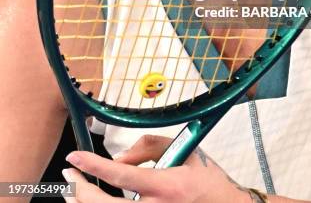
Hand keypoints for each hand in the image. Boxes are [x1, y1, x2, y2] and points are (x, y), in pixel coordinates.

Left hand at [63, 134, 253, 201]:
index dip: (93, 165)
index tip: (75, 156)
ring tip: (75, 191)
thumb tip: (118, 159)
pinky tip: (92, 202)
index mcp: (166, 186)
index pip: (121, 176)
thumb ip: (149, 148)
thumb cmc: (205, 178)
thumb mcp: (183, 150)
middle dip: (80, 192)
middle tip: (70, 175)